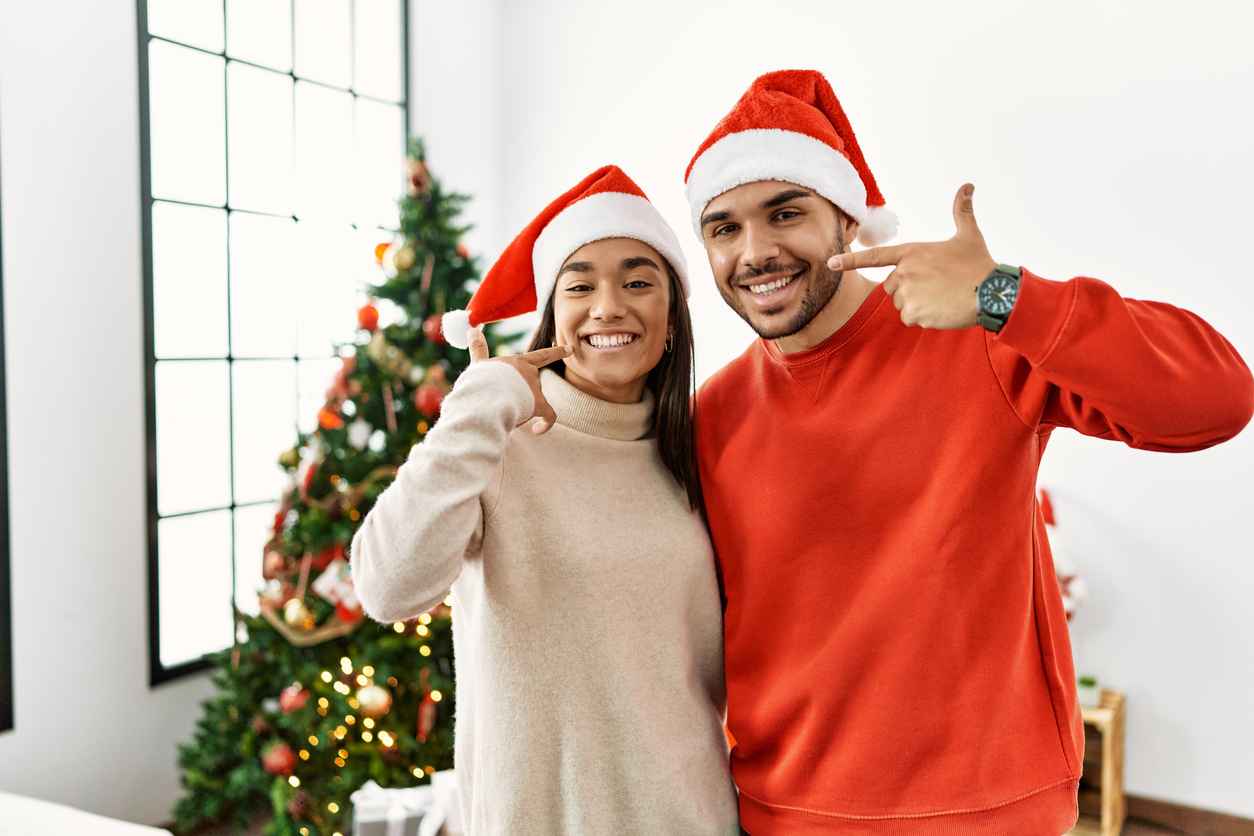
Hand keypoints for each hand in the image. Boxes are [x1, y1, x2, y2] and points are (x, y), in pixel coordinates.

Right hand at [467, 325, 570, 433]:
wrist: (480, 399)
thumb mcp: (478, 365)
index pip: (541, 356)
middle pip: (532, 390)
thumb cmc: (476, 383)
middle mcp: (530, 372)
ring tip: (501, 413)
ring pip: (533, 404)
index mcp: (517, 362)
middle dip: (521, 400)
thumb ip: (479, 350)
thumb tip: (472, 330)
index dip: (556, 352)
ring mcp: (535, 387)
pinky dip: (545, 425)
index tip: (571, 350)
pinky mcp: (538, 404)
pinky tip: (537, 430)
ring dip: (521, 411)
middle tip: (499, 406)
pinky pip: (549, 416)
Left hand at [828, 183, 997, 329]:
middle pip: (891, 287)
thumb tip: (968, 185)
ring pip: (902, 305)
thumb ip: (962, 211)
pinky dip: (925, 318)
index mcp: (912, 252)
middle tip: (936, 286)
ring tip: (942, 297)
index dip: (851, 260)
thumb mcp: (969, 235)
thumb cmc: (980, 264)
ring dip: (918, 305)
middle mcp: (905, 272)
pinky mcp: (915, 313)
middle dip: (909, 289)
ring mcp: (908, 294)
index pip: (875, 256)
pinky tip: (942, 310)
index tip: (831, 263)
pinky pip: (911, 319)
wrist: (992, 292)